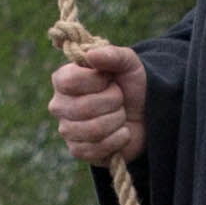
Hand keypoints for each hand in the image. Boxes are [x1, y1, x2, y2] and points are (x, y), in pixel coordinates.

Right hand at [50, 37, 147, 164]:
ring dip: (117, 121)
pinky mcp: (79, 150)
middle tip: (119, 98)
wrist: (146, 112)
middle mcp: (59, 105)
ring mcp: (67, 130)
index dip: (97, 81)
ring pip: (92, 130)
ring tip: (120, 114)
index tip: (109, 79)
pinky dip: (118, 140)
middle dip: (113, 102)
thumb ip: (111, 54)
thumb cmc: (131, 85)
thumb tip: (91, 55)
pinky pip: (97, 149)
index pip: (71, 81)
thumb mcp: (128, 63)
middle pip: (83, 108)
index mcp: (63, 79)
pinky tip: (122, 132)